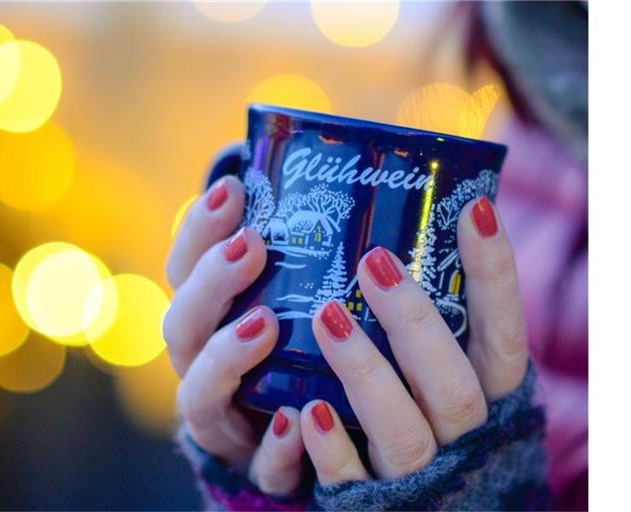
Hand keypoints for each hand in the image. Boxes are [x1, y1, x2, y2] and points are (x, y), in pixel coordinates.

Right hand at [164, 176, 304, 495]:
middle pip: (182, 326)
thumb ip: (305, 249)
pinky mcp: (258, 466)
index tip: (233, 189)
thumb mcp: (296, 294)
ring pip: (200, 396)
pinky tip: (295, 421)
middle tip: (252, 245)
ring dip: (226, 357)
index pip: (185, 269)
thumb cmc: (299, 348)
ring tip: (265, 323)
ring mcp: (225, 421)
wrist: (302, 439)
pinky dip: (273, 446)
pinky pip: (258, 465)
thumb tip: (326, 175)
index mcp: (207, 320)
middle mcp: (203, 367)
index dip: (199, 230)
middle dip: (210, 283)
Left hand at [300, 196, 529, 483]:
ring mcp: (418, 476)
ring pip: (404, 432)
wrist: (418, 507)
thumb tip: (398, 229)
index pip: (503, 336)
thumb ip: (435, 324)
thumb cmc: (423, 418)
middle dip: (415, 322)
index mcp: (486, 399)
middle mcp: (461, 439)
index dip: (496, 277)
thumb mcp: (443, 372)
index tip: (476, 209)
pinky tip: (307, 412)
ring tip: (327, 315)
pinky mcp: (368, 504)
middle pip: (454, 386)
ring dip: (366, 374)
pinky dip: (331, 449)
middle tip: (373, 261)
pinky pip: (351, 483)